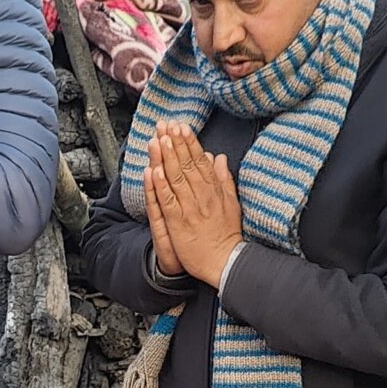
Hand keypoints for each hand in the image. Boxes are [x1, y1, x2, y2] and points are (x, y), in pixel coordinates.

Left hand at [144, 125, 242, 284]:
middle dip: (176, 143)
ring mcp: (190, 208)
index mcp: (213, 190)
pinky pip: (168, 201)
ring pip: (176, 178)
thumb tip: (218, 158)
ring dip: (166, 158)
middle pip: (186, 165)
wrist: (225, 262)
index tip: (182, 127)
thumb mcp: (231, 202)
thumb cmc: (227, 234)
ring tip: (159, 140)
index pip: (199, 161)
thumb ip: (224, 178)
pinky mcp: (179, 223)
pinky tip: (154, 171)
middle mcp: (202, 196)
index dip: (190, 143)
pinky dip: (161, 186)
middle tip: (167, 125)